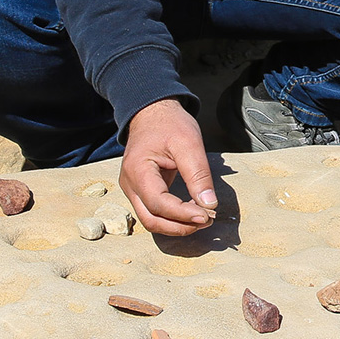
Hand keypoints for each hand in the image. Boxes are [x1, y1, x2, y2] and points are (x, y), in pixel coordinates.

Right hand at [119, 98, 217, 235]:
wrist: (153, 112)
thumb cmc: (169, 124)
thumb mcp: (189, 143)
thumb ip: (198, 174)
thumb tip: (209, 204)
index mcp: (138, 170)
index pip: (158, 203)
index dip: (182, 214)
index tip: (207, 216)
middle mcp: (130, 184)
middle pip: (151, 219)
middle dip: (180, 226)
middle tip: (207, 220)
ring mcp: (132, 189)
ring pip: (151, 219)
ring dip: (176, 225)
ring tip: (202, 218)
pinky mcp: (140, 190)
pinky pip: (153, 211)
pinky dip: (172, 217)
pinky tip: (191, 211)